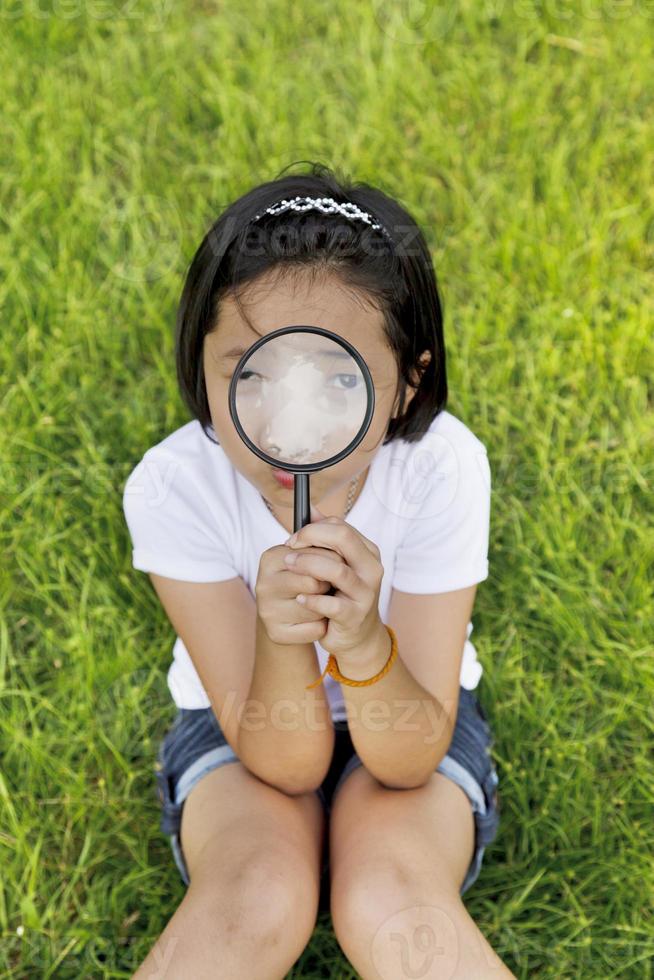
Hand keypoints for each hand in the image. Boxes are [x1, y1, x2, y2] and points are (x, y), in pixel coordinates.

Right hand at [255, 531, 347, 646]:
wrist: (294, 619)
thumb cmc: (307, 581)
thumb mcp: (309, 556)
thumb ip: (316, 537)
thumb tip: (317, 511)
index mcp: (270, 558)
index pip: (311, 555)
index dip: (333, 561)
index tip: (339, 564)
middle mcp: (263, 584)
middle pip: (313, 582)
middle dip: (331, 584)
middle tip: (333, 585)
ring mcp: (268, 611)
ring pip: (315, 608)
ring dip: (328, 605)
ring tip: (324, 602)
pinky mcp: (277, 633)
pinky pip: (315, 629)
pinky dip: (324, 626)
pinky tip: (320, 620)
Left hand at [283, 506, 384, 658]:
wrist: (357, 636)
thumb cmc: (342, 595)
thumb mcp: (337, 563)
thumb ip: (325, 536)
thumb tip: (309, 508)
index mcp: (367, 552)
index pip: (341, 526)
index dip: (313, 528)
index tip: (293, 539)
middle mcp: (371, 569)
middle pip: (343, 538)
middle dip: (311, 538)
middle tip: (289, 549)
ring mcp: (366, 593)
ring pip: (337, 570)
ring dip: (308, 565)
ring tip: (289, 567)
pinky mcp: (355, 616)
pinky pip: (331, 604)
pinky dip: (312, 599)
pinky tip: (299, 598)